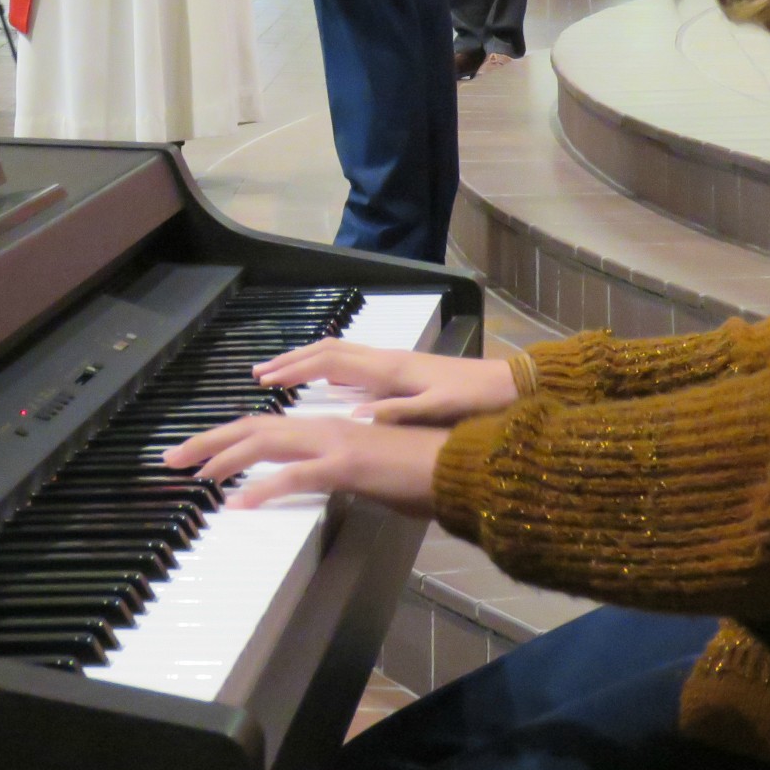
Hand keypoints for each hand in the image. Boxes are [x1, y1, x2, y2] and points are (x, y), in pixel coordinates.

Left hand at [163, 415, 449, 516]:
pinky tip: (237, 504)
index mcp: (326, 429)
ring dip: (221, 457)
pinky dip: (262, 488)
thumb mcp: (367, 473)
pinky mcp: (345, 466)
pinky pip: (294, 476)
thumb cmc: (421, 473)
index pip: (264, 427)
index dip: (225, 439)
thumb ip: (335, 473)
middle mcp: (322, 428)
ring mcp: (332, 444)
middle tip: (169, 459)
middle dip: (205, 443)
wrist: (459, 467)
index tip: (194, 454)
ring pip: (263, 443)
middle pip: (250, 428)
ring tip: (189, 473)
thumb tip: (313, 484)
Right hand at [256, 342, 519, 425]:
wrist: (509, 386)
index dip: (295, 369)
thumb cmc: (475, 401)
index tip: (265, 379)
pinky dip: (327, 366)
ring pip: (338, 353)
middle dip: (291, 361)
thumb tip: (355, 417)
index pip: (329, 362)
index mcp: (389, 369)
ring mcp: (393, 363)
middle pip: (327, 351)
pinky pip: (352, 361)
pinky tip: (323, 380)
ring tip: (281, 374)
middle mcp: (386, 359)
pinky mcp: (402, 370)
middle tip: (259, 374)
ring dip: (306, 361)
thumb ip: (398, 412)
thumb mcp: (438, 410)